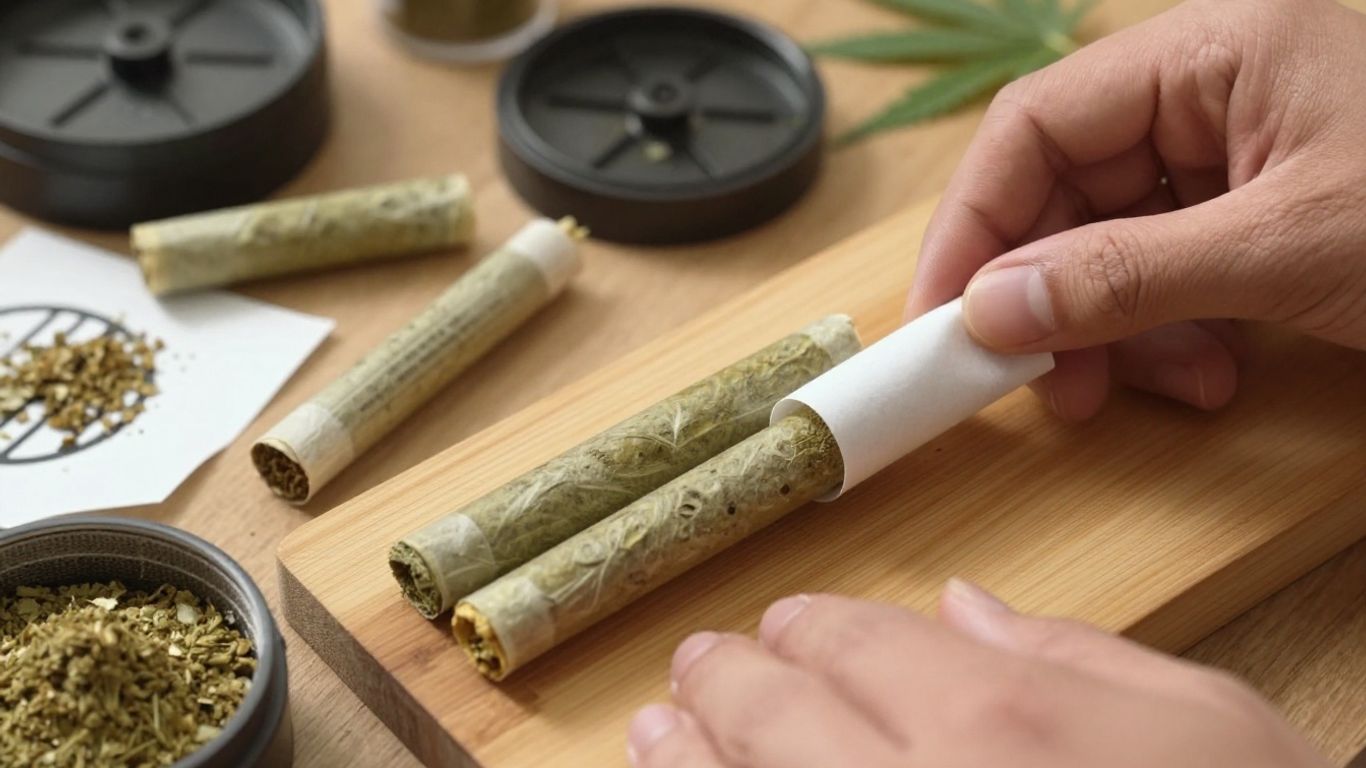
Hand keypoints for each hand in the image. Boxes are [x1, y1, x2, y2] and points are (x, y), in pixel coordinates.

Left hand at [627, 581, 1327, 767]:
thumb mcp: (1209, 726)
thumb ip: (1074, 655)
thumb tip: (966, 607)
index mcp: (996, 724)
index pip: (855, 642)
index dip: (807, 627)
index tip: (785, 625)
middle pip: (771, 716)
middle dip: (725, 679)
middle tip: (696, 665)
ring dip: (682, 756)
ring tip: (655, 729)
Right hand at [907, 0, 1365, 420]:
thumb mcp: (1285, 248)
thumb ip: (1130, 276)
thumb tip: (989, 310)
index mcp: (1211, 53)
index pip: (1038, 125)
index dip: (974, 224)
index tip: (941, 319)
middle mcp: (1209, 95)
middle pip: (1067, 194)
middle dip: (1054, 300)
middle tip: (1043, 384)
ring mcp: (1235, 157)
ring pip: (1114, 248)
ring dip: (1119, 334)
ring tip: (1165, 392)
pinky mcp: (1258, 217)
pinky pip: (1171, 276)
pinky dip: (1173, 336)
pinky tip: (1212, 375)